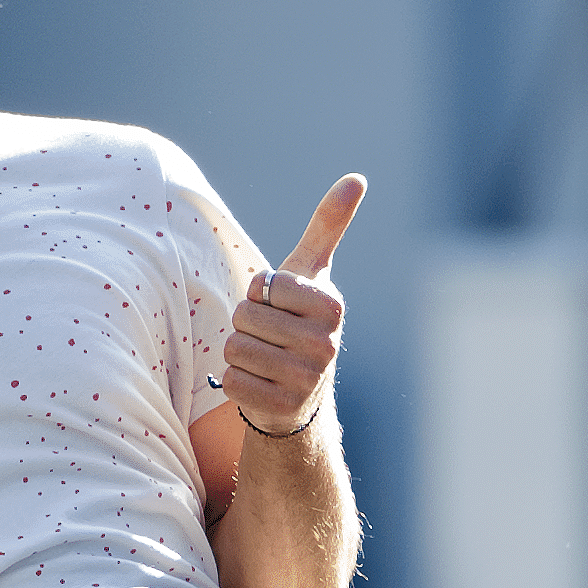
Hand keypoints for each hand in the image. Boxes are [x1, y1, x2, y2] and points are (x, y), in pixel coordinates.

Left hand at [223, 176, 361, 441]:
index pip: (264, 284)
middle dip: (247, 324)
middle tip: (271, 338)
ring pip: (234, 348)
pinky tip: (260, 385)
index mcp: (332, 306)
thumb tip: (356, 178)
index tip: (281, 307)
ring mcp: (307, 380)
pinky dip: (236, 382)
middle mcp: (326, 345)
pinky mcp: (282, 408)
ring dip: (239, 353)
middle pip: (245, 316)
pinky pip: (231, 382)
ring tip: (264, 360)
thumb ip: (328, 226)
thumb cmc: (300, 321)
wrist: (301, 394)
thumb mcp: (313, 273)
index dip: (261, 293)